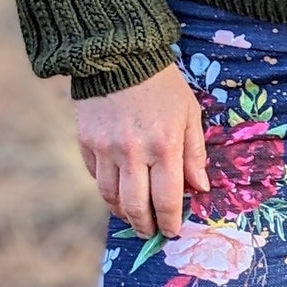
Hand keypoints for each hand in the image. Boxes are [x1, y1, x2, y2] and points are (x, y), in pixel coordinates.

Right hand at [74, 63, 208, 238]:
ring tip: (133, 216)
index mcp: (164, 147)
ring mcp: (106, 149)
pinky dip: (106, 188)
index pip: (168, 199)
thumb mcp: (189, 114)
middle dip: (144, 226)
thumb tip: (199, 188)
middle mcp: (133, 153)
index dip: (171, 222)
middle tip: (150, 231)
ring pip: (110, 197)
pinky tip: (116, 189)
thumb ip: (194, 153)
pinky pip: (95, 176)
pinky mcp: (86, 142)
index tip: (172, 231)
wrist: (119, 55)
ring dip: (123, 213)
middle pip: (135, 207)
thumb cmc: (163, 85)